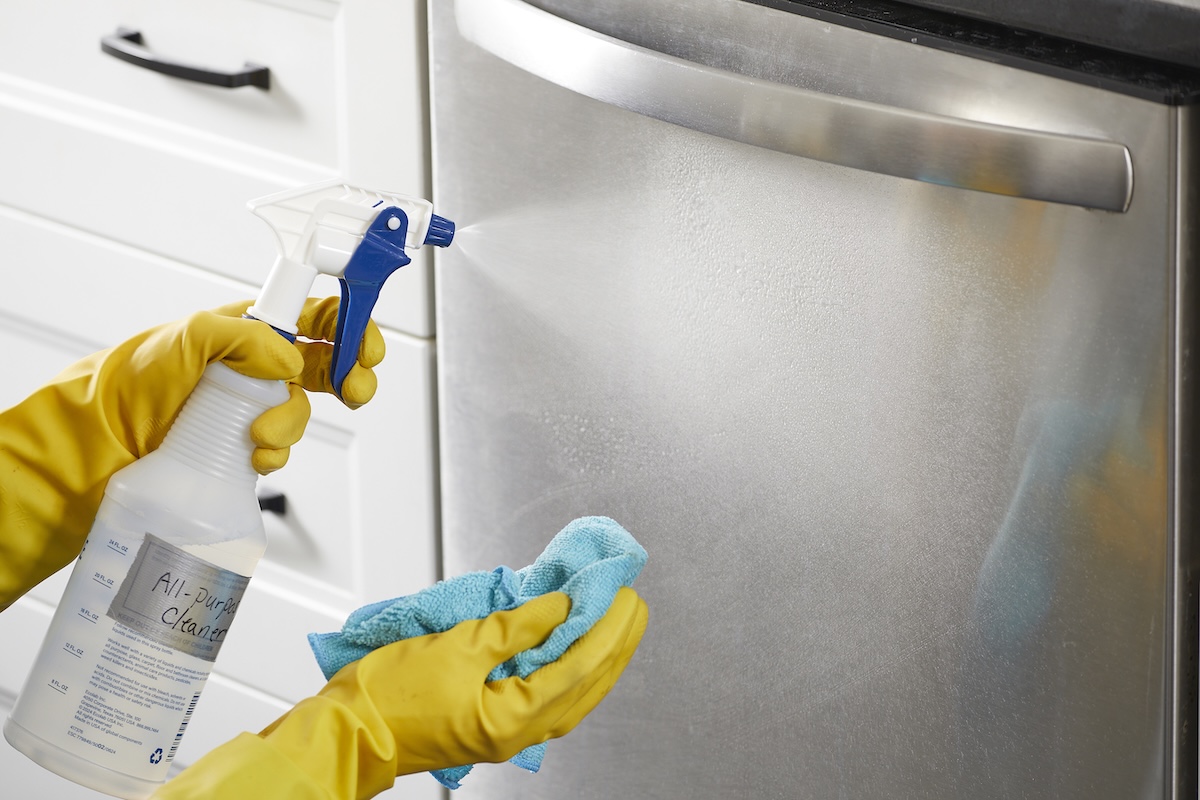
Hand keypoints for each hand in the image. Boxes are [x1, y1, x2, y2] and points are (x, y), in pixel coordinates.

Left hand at [0, 297, 382, 609]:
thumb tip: (290, 361)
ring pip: (303, 412)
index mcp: (252, 329)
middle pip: (329, 365)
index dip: (351, 328)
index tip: (366, 349)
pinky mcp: (243, 445)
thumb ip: (243, 337)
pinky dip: (275, 454)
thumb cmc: (133, 380)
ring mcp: (252, 407)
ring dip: (293, 425)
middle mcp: (258, 366)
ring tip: (259, 435)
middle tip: (354, 389)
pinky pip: (280, 448)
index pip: (317, 317)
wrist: (100, 441)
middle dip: (352, 377)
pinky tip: (253, 456)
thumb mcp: (187, 337)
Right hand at [152, 588, 648, 799]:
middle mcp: (518, 732)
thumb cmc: (389, 694)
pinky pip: (548, 696)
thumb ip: (516, 627)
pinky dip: (570, 670)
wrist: (347, 729)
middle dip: (615, 644)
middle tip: (634, 604)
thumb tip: (559, 608)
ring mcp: (507, 731)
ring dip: (598, 658)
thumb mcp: (458, 646)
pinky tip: (574, 651)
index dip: (607, 628)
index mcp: (513, 718)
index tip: (625, 595)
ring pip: (572, 694)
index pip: (580, 667)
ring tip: (617, 625)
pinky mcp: (493, 722)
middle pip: (586, 685)